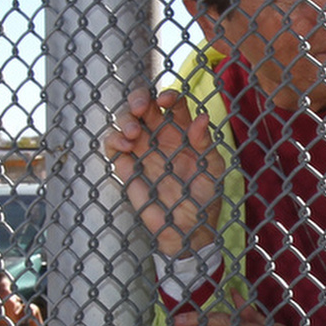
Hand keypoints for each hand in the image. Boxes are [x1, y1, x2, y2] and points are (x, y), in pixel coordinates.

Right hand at [105, 89, 225, 255]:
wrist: (187, 229)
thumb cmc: (204, 197)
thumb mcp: (212, 169)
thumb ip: (205, 143)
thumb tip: (202, 118)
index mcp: (183, 131)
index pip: (173, 104)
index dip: (168, 96)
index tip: (166, 100)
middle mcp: (160, 136)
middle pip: (143, 105)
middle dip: (138, 99)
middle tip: (140, 108)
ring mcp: (141, 150)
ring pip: (125, 121)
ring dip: (125, 119)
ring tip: (133, 133)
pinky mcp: (126, 167)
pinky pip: (113, 146)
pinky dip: (114, 139)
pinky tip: (125, 146)